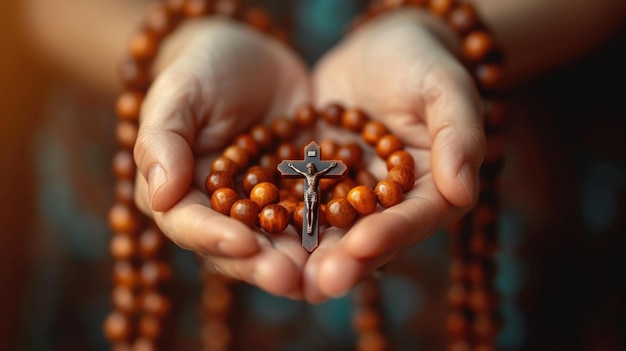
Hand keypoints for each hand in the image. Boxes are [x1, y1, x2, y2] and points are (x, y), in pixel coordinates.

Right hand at [133, 18, 310, 297]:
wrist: (248, 56)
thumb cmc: (200, 70)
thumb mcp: (177, 95)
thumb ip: (162, 141)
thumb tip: (159, 195)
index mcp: (180, 195)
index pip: (191, 225)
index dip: (214, 237)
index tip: (242, 242)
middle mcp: (224, 212)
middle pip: (241, 247)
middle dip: (266, 264)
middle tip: (292, 278)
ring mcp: (266, 207)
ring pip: (284, 242)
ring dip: (306, 262)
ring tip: (329, 274)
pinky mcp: (302, 195)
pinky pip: (320, 216)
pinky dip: (337, 232)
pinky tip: (361, 245)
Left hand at [305, 9, 485, 301]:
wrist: (381, 46)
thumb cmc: (423, 61)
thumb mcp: (446, 88)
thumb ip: (459, 135)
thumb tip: (463, 190)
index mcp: (433, 189)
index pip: (416, 219)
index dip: (392, 234)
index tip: (364, 245)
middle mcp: (392, 203)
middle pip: (370, 239)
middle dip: (344, 261)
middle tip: (317, 284)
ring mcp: (352, 196)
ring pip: (330, 231)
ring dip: (307, 255)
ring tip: (282, 275)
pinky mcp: (319, 183)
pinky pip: (298, 204)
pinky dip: (279, 219)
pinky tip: (255, 235)